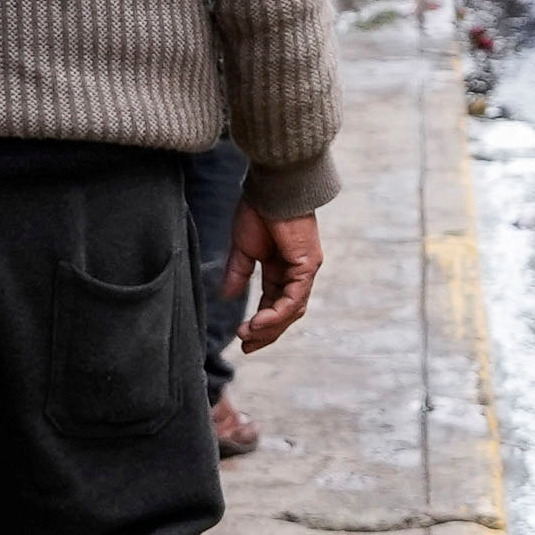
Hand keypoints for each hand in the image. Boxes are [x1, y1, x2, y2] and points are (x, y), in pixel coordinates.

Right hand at [230, 209, 323, 353]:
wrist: (271, 186)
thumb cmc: (258, 209)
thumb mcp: (243, 248)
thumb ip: (238, 273)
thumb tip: (226, 297)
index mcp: (281, 268)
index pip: (273, 303)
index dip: (259, 323)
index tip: (242, 338)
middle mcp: (297, 272)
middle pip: (286, 312)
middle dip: (266, 332)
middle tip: (247, 347)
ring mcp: (305, 269)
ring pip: (292, 310)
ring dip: (270, 327)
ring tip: (248, 336)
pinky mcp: (308, 265)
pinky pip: (294, 298)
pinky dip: (277, 314)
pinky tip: (258, 323)